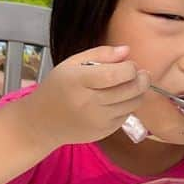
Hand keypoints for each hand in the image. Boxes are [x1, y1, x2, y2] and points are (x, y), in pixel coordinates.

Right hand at [21, 45, 148, 149]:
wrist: (41, 123)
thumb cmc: (56, 88)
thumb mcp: (70, 65)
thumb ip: (99, 54)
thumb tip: (127, 51)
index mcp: (77, 81)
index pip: (117, 74)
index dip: (130, 67)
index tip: (129, 64)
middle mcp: (88, 103)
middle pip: (130, 89)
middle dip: (142, 79)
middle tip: (141, 74)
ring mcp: (97, 120)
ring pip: (133, 104)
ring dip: (137, 93)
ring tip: (129, 85)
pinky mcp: (103, 132)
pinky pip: (126, 116)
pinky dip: (127, 106)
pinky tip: (117, 100)